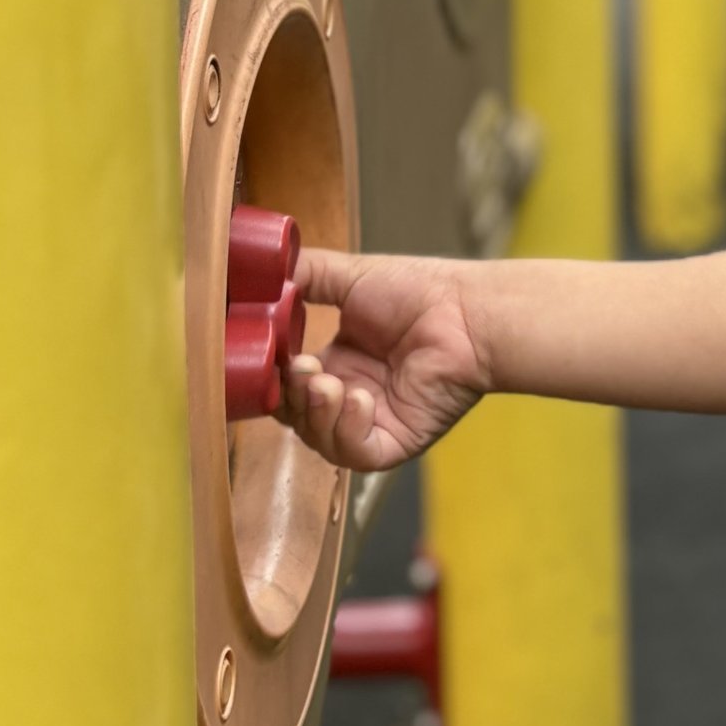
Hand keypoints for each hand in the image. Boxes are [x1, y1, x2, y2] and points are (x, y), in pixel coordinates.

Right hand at [283, 248, 486, 470]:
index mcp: (337, 364)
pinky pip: (354, 454)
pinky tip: (360, 399)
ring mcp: (371, 423)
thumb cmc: (418, 291)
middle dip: (292, 396)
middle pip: (296, 416)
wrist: (466, 311)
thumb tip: (260, 271)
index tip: (267, 357)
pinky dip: (347, 430)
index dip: (273, 376)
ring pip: (319, 439)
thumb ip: (304, 276)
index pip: (286, 385)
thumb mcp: (350, 277)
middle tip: (304, 370)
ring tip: (329, 383)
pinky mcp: (393, 443)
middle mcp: (349, 396)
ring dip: (316, 413)